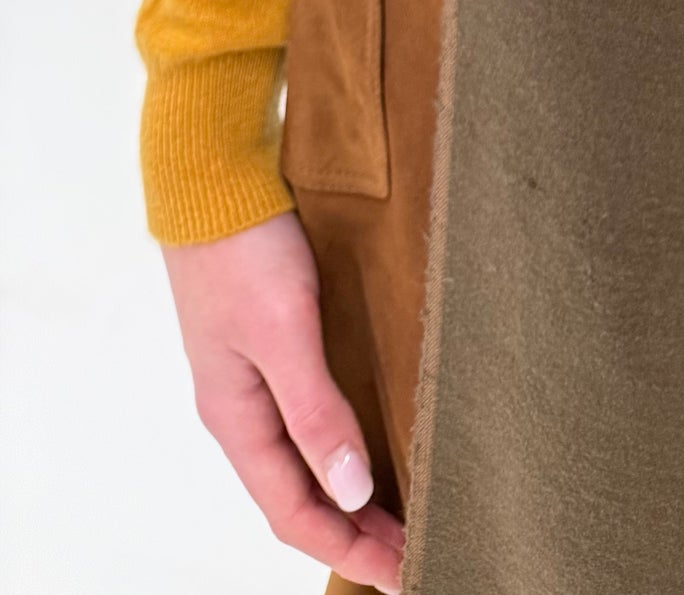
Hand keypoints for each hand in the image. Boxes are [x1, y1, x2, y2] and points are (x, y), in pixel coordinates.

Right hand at [162, 210, 404, 592]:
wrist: (213, 177)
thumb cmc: (243, 251)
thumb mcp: (284, 333)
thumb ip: (317, 412)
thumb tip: (354, 490)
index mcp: (237, 419)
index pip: (294, 514)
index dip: (350, 549)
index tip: (404, 573)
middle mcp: (244, 410)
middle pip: (302, 496)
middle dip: (357, 533)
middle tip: (420, 551)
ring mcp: (257, 378)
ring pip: (307, 461)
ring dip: (353, 494)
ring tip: (408, 512)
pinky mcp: (276, 344)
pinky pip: (311, 419)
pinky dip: (344, 446)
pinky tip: (378, 441)